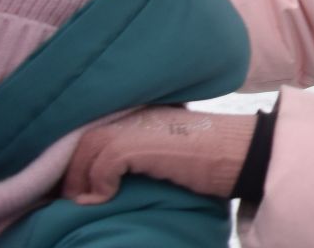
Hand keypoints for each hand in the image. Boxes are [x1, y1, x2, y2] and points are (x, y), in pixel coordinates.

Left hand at [63, 106, 256, 204]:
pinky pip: (104, 164)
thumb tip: (105, 178)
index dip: (78, 157)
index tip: (74, 183)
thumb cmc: (209, 157)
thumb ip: (141, 149)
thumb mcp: (168, 146)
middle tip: (73, 198)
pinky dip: (100, 185)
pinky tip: (107, 199)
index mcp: (142, 111)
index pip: (95, 128)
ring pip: (88, 149)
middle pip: (85, 138)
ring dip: (81, 180)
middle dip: (73, 171)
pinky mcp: (142, 143)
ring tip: (86, 203)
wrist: (241, 152)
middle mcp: (138, 112)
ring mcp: (140, 124)